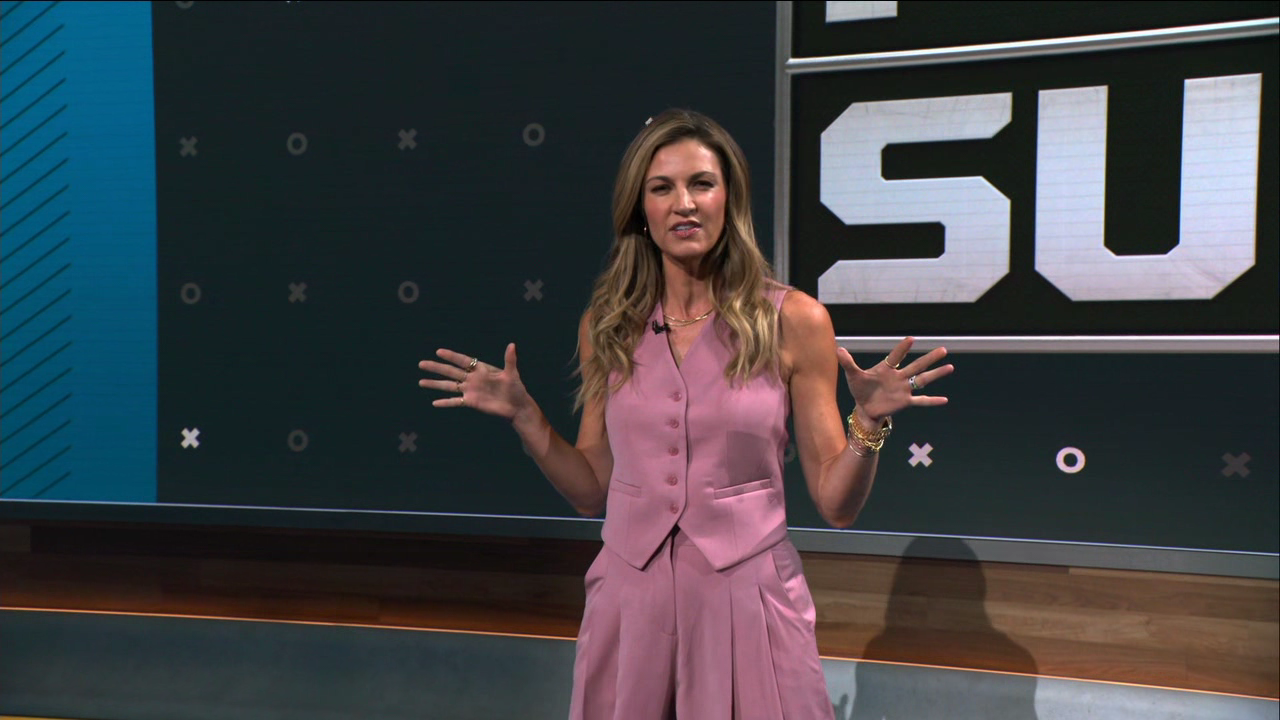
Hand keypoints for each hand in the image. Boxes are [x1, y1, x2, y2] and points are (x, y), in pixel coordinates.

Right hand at [418, 343, 531, 420]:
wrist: (516, 407)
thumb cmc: (516, 389)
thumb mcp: (512, 374)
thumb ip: (509, 360)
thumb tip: (512, 345)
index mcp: (481, 370)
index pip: (463, 361)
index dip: (451, 356)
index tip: (438, 351)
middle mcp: (473, 379)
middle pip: (451, 371)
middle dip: (436, 368)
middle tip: (421, 364)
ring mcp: (470, 391)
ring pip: (449, 386)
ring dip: (435, 384)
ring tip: (421, 382)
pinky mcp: (471, 402)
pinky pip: (456, 402)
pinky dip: (445, 402)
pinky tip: (434, 403)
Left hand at [836, 337, 952, 422]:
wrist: (864, 408)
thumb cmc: (860, 390)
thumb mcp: (853, 375)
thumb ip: (848, 362)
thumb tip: (838, 348)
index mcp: (887, 368)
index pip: (896, 356)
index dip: (902, 348)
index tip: (911, 339)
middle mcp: (899, 377)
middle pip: (917, 365)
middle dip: (929, 358)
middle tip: (943, 349)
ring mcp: (904, 389)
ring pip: (923, 380)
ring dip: (936, 374)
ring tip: (950, 367)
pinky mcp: (905, 401)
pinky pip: (920, 400)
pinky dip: (932, 400)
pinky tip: (945, 400)